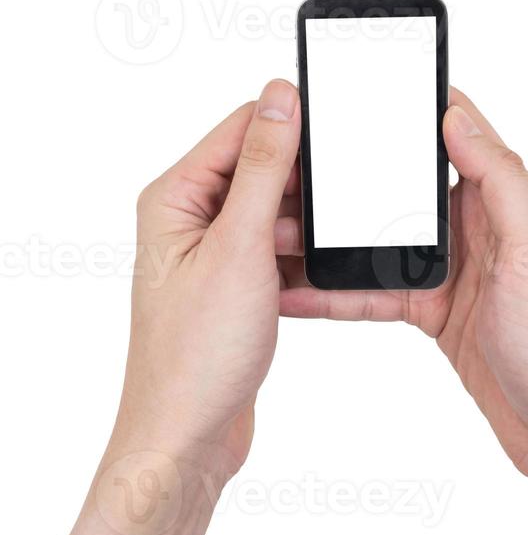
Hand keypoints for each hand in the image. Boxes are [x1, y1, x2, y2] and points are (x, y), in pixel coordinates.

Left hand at [59, 79, 300, 534]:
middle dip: (304, 184)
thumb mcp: (239, 248)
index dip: (290, 124)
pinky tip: (321, 275)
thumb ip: (262, 169)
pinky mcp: (235, 285)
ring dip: (306, 227)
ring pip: (275, 213)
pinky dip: (302, 259)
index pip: (239, 129)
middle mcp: (189, 219)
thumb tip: (279, 99)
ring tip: (329, 248)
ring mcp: (213, 254)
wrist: (189, 435)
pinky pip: (278, 252)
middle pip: (260, 169)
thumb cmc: (197, 354)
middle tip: (346, 199)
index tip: (340, 124)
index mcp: (175, 198)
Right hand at [281, 87, 527, 534]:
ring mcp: (455, 272)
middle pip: (406, 188)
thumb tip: (459, 119)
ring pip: (382, 241)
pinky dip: (341, 292)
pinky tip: (302, 290)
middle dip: (355, 177)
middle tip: (300, 166)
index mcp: (510, 204)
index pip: (461, 136)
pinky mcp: (436, 311)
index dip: (417, 109)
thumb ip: (501, 183)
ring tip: (283, 230)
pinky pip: (378, 292)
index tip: (367, 88)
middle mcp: (481, 230)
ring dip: (337, 238)